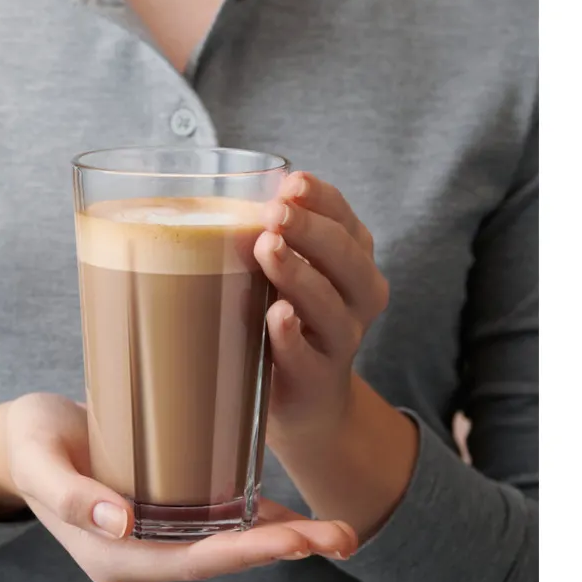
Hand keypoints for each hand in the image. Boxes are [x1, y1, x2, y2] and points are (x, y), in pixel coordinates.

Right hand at [0, 393, 357, 581]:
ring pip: (226, 545)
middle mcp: (141, 554)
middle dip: (282, 550)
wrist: (20, 440)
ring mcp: (155, 535)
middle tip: (342, 537)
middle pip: (221, 559)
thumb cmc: (30, 444)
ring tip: (340, 533)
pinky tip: (299, 517)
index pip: (190, 561)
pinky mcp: (165, 510)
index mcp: (112, 555)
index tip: (294, 543)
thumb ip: (72, 496)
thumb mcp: (41, 461)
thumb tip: (120, 524)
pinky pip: (216, 523)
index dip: (244, 553)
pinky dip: (258, 522)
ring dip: (282, 541)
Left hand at [254, 172, 389, 442]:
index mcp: (354, 259)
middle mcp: (359, 296)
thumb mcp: (289, 271)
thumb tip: (222, 189)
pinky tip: (277, 316)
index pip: (345, 220)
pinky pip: (306, 357)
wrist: (308, 399)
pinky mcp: (315, 379)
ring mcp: (341, 340)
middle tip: (274, 212)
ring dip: (298, 273)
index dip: (322, 199)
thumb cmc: (291, 315)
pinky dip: (291, 336)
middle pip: (345, 257)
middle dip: (309, 230)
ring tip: (268, 248)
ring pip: (328, 304)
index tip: (291, 182)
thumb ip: (274, 235)